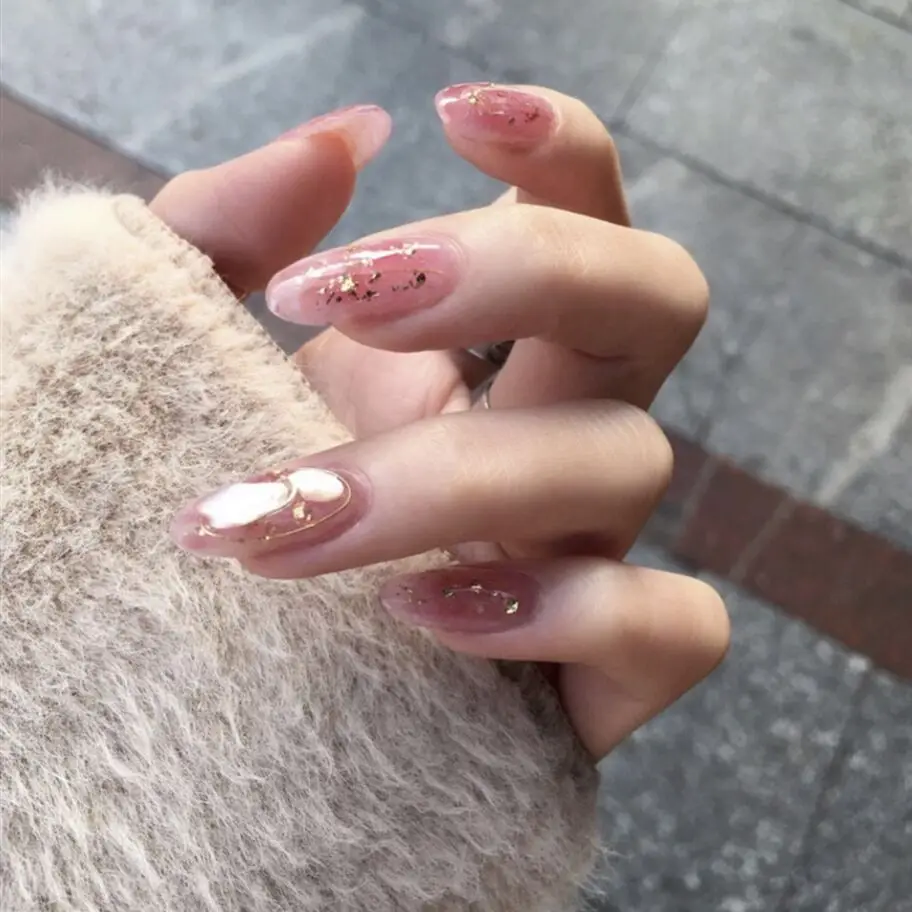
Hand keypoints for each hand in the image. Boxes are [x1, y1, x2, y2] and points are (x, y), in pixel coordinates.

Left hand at [156, 85, 728, 760]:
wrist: (214, 696)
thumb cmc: (216, 503)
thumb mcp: (188, 352)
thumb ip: (229, 232)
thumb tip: (344, 139)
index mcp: (492, 352)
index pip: (589, 212)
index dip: (559, 149)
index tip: (447, 118)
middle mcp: (562, 431)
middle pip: (658, 299)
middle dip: (520, 275)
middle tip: (344, 309)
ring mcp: (591, 550)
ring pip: (634, 461)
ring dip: (454, 475)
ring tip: (288, 517)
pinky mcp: (598, 677)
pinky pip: (674, 628)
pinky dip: (570, 612)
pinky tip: (420, 618)